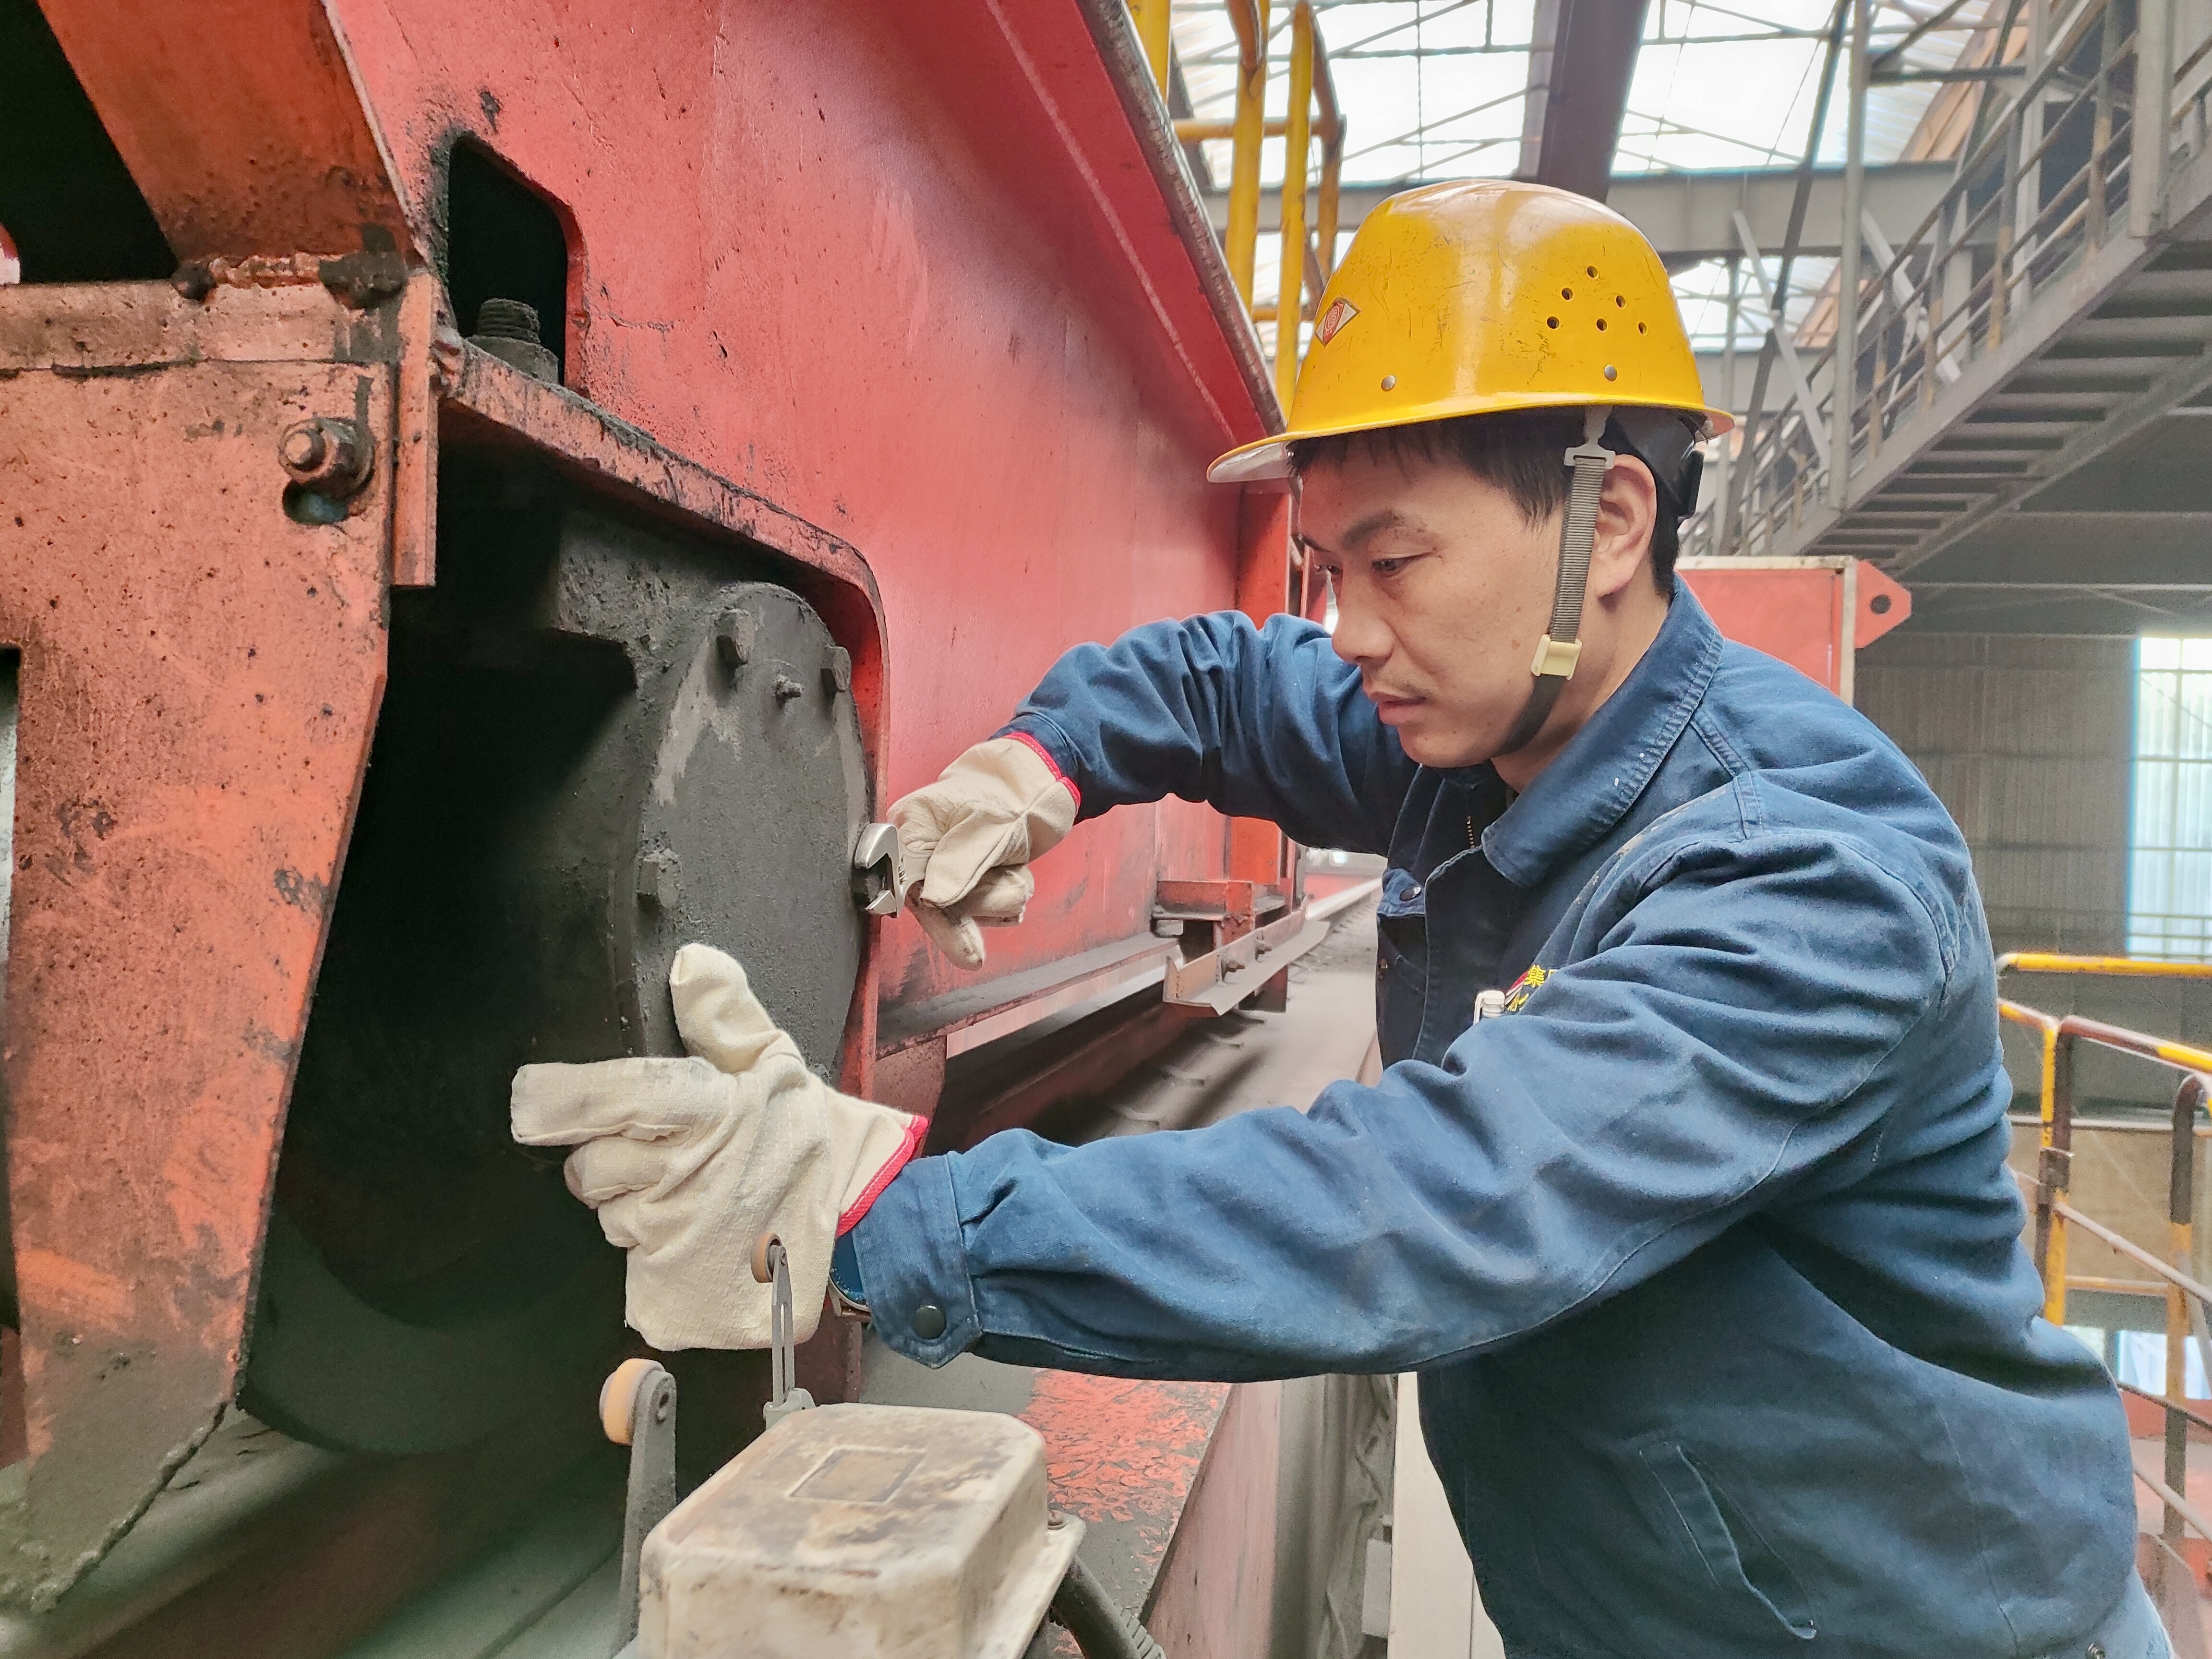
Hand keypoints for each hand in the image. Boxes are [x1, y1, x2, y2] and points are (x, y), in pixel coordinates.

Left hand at [510, 944, 922, 1350]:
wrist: (853, 1221)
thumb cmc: (803, 1133)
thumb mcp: (776, 1061)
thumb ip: (725, 1013)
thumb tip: (688, 962)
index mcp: (706, 1111)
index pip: (613, 1098)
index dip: (560, 1099)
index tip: (529, 1099)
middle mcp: (683, 1176)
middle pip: (591, 1165)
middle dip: (608, 1157)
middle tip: (658, 1152)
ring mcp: (676, 1238)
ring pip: (608, 1215)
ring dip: (630, 1203)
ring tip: (684, 1192)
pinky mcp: (671, 1289)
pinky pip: (628, 1262)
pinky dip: (649, 1248)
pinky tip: (688, 1234)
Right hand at [891, 735, 1078, 967]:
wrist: (1038, 787)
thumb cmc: (1008, 795)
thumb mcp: (989, 827)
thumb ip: (959, 864)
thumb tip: (932, 899)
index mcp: (911, 828)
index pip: (902, 882)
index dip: (931, 909)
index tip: (961, 945)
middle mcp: (921, 854)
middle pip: (938, 906)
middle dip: (982, 899)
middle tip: (1012, 881)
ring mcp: (945, 872)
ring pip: (968, 912)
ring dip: (1001, 895)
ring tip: (1014, 865)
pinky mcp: (969, 885)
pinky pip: (988, 912)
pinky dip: (1008, 896)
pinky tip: (1015, 872)